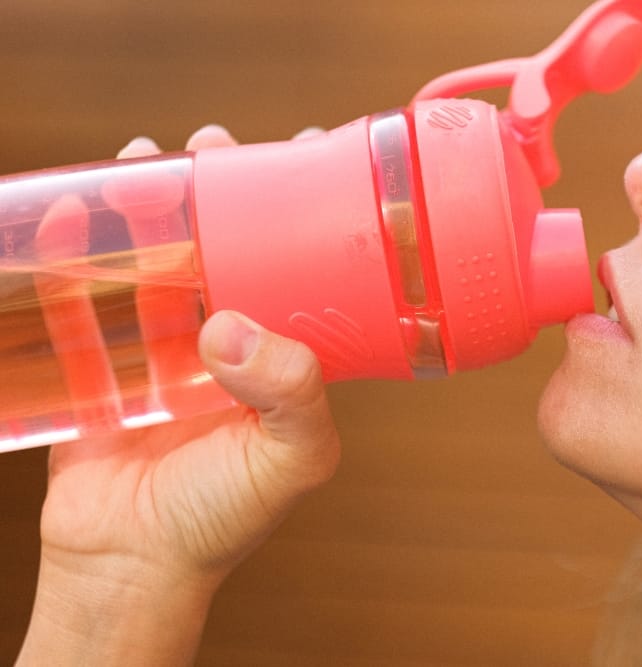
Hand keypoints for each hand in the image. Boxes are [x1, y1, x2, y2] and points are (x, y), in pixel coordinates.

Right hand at [17, 126, 338, 666]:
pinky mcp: (102, 368)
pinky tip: (73, 216)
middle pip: (228, 249)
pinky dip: (76, 258)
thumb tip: (232, 325)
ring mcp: (162, 354)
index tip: (301, 155)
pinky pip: (86, 302)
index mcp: (282, 358)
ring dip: (151, 209)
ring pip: (158, 262)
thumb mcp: (289, 459)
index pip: (301, 271)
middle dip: (221, 193)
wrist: (133, 568)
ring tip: (149, 160)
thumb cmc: (223, 520)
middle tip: (215, 147)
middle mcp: (229, 348)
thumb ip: (292, 394)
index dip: (303, 215)